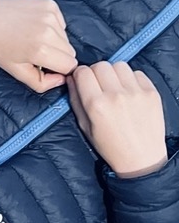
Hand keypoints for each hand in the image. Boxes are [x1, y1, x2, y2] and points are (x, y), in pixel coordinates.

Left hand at [0, 0, 75, 92]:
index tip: (47, 67)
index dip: (60, 69)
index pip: (70, 65)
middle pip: (70, 52)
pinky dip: (53, 28)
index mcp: (40, 50)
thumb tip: (61, 80)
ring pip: (66, 38)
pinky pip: (61, 24)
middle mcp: (49, 31)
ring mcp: (51, 16)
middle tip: (37, 54)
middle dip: (57, 57)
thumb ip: (40, 82)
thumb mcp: (15, 72)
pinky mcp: (50, 5)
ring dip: (55, 42)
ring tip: (33, 40)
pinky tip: (35, 28)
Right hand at [67, 61, 167, 177]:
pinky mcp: (151, 91)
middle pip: (101, 65)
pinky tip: (128, 92)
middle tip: (97, 84)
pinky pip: (137, 73)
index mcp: (96, 105)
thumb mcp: (85, 127)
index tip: (81, 80)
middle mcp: (116, 95)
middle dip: (96, 72)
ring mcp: (136, 91)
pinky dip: (130, 79)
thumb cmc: (110, 146)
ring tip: (114, 86)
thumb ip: (76, 101)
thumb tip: (71, 80)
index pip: (83, 73)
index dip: (80, 75)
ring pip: (119, 65)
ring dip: (113, 73)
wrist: (140, 156)